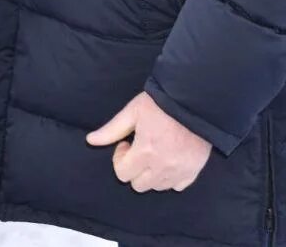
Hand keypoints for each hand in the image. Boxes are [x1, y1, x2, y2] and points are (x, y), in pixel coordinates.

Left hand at [87, 92, 211, 192]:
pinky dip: (171, 177)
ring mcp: (180, 171)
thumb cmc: (162, 103)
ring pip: (157, 187)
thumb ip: (112, 129)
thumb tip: (91, 140)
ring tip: (155, 153)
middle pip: (139, 185)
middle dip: (134, 169)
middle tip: (140, 149)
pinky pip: (178, 186)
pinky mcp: (194, 170)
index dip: (120, 158)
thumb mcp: (133, 111)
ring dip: (151, 174)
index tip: (127, 143)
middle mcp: (162, 166)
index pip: (123, 174)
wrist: (195, 100)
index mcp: (145, 152)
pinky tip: (170, 160)